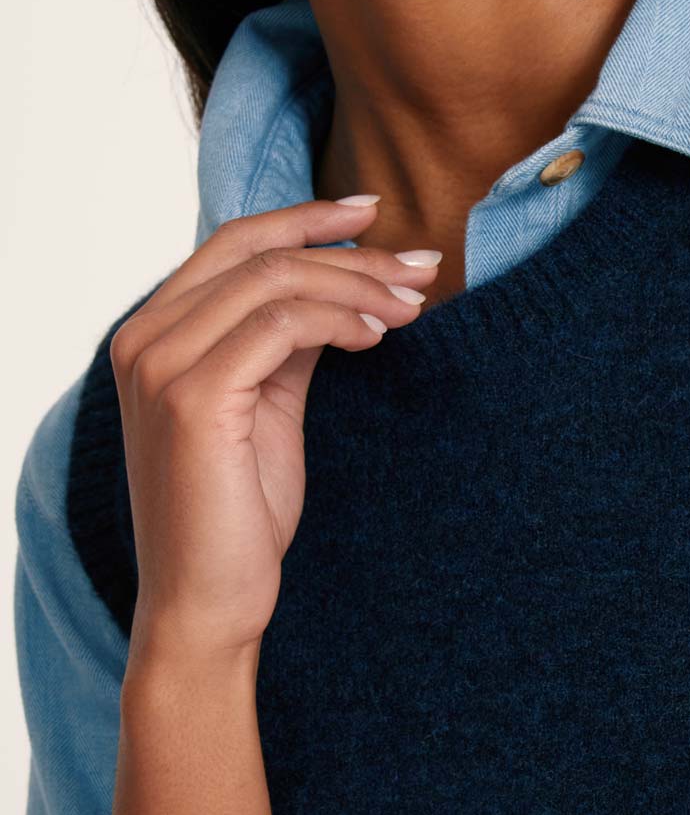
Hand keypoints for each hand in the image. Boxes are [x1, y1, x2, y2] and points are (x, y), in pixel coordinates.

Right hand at [109, 197, 440, 661]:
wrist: (209, 602)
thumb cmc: (239, 513)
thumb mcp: (265, 405)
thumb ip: (282, 341)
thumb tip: (338, 285)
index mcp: (152, 332)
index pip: (232, 242)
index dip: (306, 218)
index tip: (374, 212)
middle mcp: (142, 338)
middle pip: (257, 251)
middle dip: (349, 251)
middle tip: (422, 266)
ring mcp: (160, 364)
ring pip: (274, 280)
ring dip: (357, 286)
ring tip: (414, 306)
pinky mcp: (192, 398)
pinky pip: (280, 323)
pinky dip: (340, 320)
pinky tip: (378, 337)